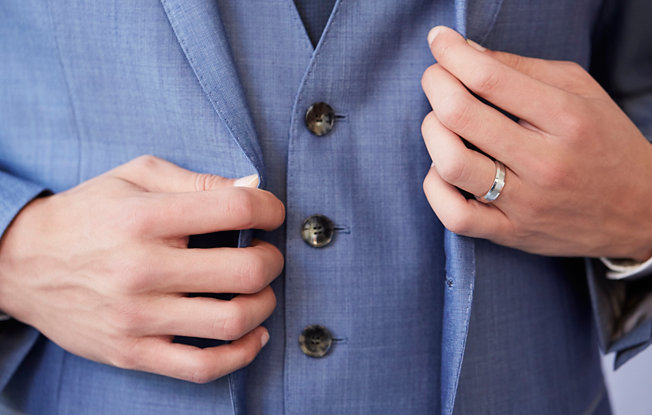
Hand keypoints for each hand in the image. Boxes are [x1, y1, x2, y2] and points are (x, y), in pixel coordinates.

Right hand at [0, 155, 284, 382]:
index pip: (236, 209)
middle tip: (267, 254)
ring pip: (232, 321)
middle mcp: (143, 269)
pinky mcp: (132, 351)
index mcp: (146, 218)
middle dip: (272, 260)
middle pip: (245, 270)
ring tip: (259, 292)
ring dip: (264, 305)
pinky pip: (201, 366)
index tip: (271, 214)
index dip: (269, 209)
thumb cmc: (87, 214)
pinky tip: (252, 335)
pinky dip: (241, 355)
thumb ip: (195, 180)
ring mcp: (138, 316)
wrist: (22, 264)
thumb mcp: (134, 176)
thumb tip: (251, 188)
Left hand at [421, 26, 651, 260]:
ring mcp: (526, 202)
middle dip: (436, 85)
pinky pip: (455, 216)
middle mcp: (545, 161)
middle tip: (435, 77)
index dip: (452, 53)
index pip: (490, 78)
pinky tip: (441, 170)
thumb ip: (523, 69)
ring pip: (452, 164)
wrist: (640, 210)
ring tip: (438, 123)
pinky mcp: (512, 233)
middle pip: (461, 115)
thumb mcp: (580, 91)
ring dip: (432, 134)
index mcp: (566, 117)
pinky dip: (435, 188)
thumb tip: (467, 52)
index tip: (439, 41)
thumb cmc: (604, 142)